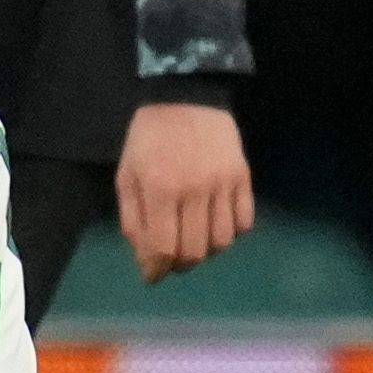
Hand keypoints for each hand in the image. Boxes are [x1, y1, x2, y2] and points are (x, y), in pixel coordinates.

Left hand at [116, 103, 254, 282]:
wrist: (186, 96)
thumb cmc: (149, 138)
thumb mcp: (127, 176)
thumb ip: (133, 220)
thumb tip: (146, 261)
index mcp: (160, 189)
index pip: (163, 248)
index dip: (156, 270)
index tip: (153, 275)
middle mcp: (194, 190)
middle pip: (195, 252)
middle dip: (180, 264)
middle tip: (172, 258)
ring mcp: (223, 184)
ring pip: (222, 242)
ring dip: (206, 251)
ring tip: (194, 240)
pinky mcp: (243, 177)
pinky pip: (244, 223)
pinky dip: (231, 233)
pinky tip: (216, 224)